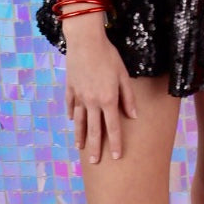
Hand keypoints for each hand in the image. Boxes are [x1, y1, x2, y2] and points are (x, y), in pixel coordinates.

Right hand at [64, 19, 136, 163]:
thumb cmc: (108, 56)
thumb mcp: (123, 76)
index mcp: (108, 100)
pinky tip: (72, 122)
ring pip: (80, 121)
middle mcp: (92, 102)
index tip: (117, 157)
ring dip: (81, 136)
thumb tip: (133, 116)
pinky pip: (70, 105)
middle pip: (94, 130)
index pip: (113, 127)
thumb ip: (128, 97)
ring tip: (81, 147)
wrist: (85, 42)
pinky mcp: (70, 88)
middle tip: (95, 162)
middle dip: (95, 147)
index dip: (116, 143)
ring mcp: (79, 96)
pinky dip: (71, 115)